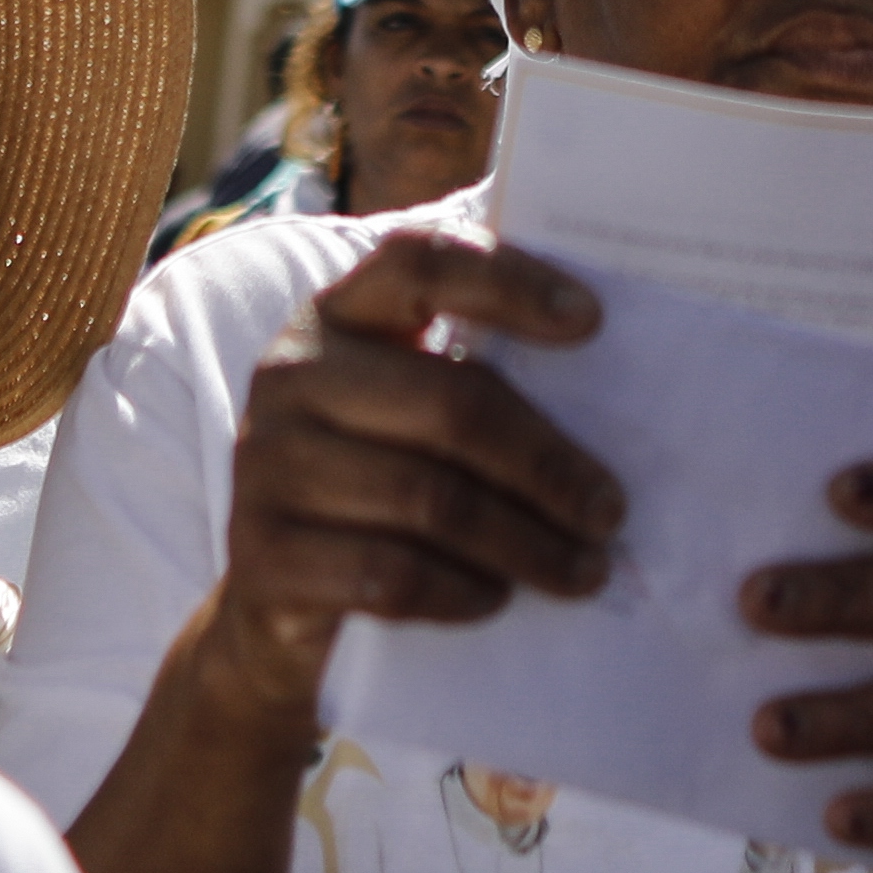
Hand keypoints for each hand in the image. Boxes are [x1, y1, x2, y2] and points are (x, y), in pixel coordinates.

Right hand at [186, 235, 621, 724]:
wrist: (282, 608)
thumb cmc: (382, 492)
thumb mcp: (415, 422)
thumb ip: (476, 382)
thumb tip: (611, 386)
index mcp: (336, 317)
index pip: (418, 264)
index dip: (506, 282)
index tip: (593, 320)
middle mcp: (290, 376)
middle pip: (449, 403)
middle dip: (547, 464)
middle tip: (610, 512)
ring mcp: (265, 466)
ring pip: (427, 499)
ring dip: (523, 543)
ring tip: (581, 570)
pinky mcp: (262, 555)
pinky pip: (388, 573)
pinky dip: (459, 591)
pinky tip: (496, 598)